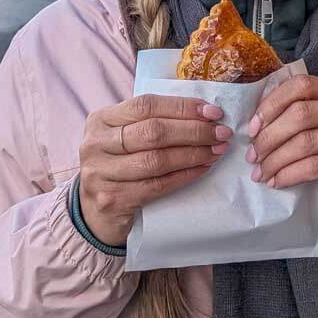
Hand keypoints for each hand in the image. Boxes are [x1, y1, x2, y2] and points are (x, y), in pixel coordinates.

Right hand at [78, 94, 230, 246]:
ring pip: (156, 160)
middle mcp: (95, 143)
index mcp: (101, 119)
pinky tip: (202, 169)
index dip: (182, 107)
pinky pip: (156, 185)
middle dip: (193, 131)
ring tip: (217, 150)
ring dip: (193, 154)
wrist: (96, 212)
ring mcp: (100, 173)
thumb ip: (153, 121)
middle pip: (153, 132)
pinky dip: (184, 176)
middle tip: (222, 133)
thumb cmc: (120, 166)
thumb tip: (204, 112)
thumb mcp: (125, 137)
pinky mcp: (112, 200)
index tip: (213, 112)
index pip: (146, 105)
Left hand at [246, 75, 317, 240]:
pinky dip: (289, 174)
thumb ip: (295, 117)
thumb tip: (254, 123)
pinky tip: (276, 182)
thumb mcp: (317, 130)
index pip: (301, 85)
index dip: (271, 104)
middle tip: (252, 156)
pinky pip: (314, 166)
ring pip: (305, 142)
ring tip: (260, 173)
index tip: (252, 128)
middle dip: (269, 136)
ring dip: (275, 159)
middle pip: (301, 114)